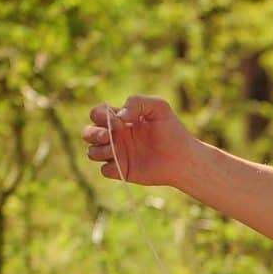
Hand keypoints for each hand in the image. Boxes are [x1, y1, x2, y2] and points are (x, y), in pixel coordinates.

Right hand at [84, 95, 198, 187]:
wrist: (184, 158)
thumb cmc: (173, 131)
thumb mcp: (159, 107)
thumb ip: (137, 102)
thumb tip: (118, 117)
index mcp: (121, 120)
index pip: (97, 114)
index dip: (100, 116)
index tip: (119, 121)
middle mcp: (116, 137)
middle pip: (88, 133)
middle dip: (92, 133)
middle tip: (109, 136)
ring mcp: (119, 154)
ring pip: (92, 152)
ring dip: (98, 149)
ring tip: (115, 149)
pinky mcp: (123, 170)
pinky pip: (105, 170)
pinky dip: (109, 166)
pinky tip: (122, 163)